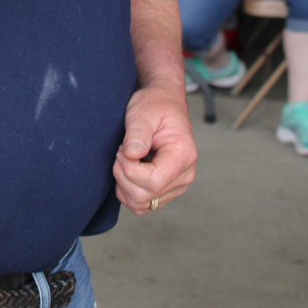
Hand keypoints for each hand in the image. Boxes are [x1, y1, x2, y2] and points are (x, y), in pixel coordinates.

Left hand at [113, 82, 197, 215]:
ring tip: (127, 158)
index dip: (130, 169)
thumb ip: (138, 133)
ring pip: (141, 204)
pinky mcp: (165, 190)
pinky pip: (142, 204)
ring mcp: (176, 186)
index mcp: (183, 156)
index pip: (154, 181)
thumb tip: (132, 154)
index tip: (124, 148)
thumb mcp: (143, 112)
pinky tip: (129, 169)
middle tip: (123, 150)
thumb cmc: (155, 105)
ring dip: (124, 184)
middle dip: (124, 175)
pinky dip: (128, 190)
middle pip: (145, 196)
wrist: (164, 103)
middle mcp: (184, 176)